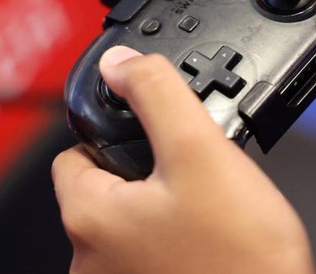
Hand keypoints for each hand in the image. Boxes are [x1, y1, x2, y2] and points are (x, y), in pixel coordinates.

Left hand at [52, 46, 314, 273]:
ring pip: (134, 222)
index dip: (118, 132)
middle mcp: (89, 260)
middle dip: (149, 173)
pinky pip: (153, 254)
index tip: (154, 137)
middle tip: (195, 177)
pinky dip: (177, 242)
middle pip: (107, 187)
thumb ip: (156, 94)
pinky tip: (212, 243)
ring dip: (165, 209)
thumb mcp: (201, 151)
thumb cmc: (241, 261)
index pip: (75, 151)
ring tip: (210, 214)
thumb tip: (119, 62)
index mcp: (87, 217)